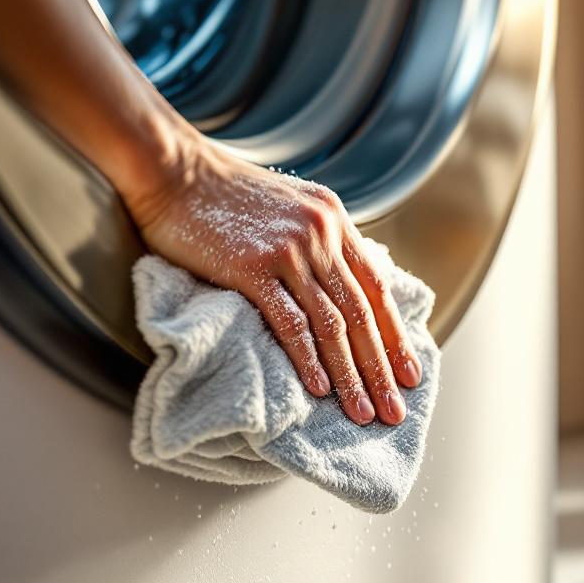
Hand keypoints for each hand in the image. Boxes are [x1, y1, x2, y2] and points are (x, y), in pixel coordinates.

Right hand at [124, 131, 421, 425]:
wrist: (174, 169)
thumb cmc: (224, 193)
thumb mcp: (289, 204)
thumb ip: (318, 238)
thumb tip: (341, 281)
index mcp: (333, 219)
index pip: (376, 287)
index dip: (395, 335)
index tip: (408, 373)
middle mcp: (320, 233)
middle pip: (362, 313)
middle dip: (381, 368)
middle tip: (393, 411)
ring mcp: (289, 251)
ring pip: (332, 324)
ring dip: (351, 375)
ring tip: (361, 413)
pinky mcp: (253, 268)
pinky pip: (290, 323)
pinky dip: (308, 359)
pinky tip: (319, 389)